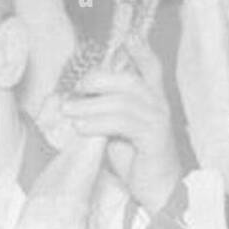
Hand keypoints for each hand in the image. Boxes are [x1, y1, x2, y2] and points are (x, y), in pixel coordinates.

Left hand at [62, 33, 181, 213]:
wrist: (158, 190)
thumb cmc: (137, 160)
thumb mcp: (118, 129)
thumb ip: (107, 111)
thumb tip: (76, 99)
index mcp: (153, 99)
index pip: (151, 67)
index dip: (141, 50)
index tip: (127, 38)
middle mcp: (159, 105)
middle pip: (129, 80)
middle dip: (99, 79)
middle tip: (75, 89)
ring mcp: (158, 121)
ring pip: (122, 101)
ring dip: (90, 105)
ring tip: (69, 111)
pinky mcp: (153, 138)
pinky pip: (122, 123)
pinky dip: (98, 122)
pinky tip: (82, 127)